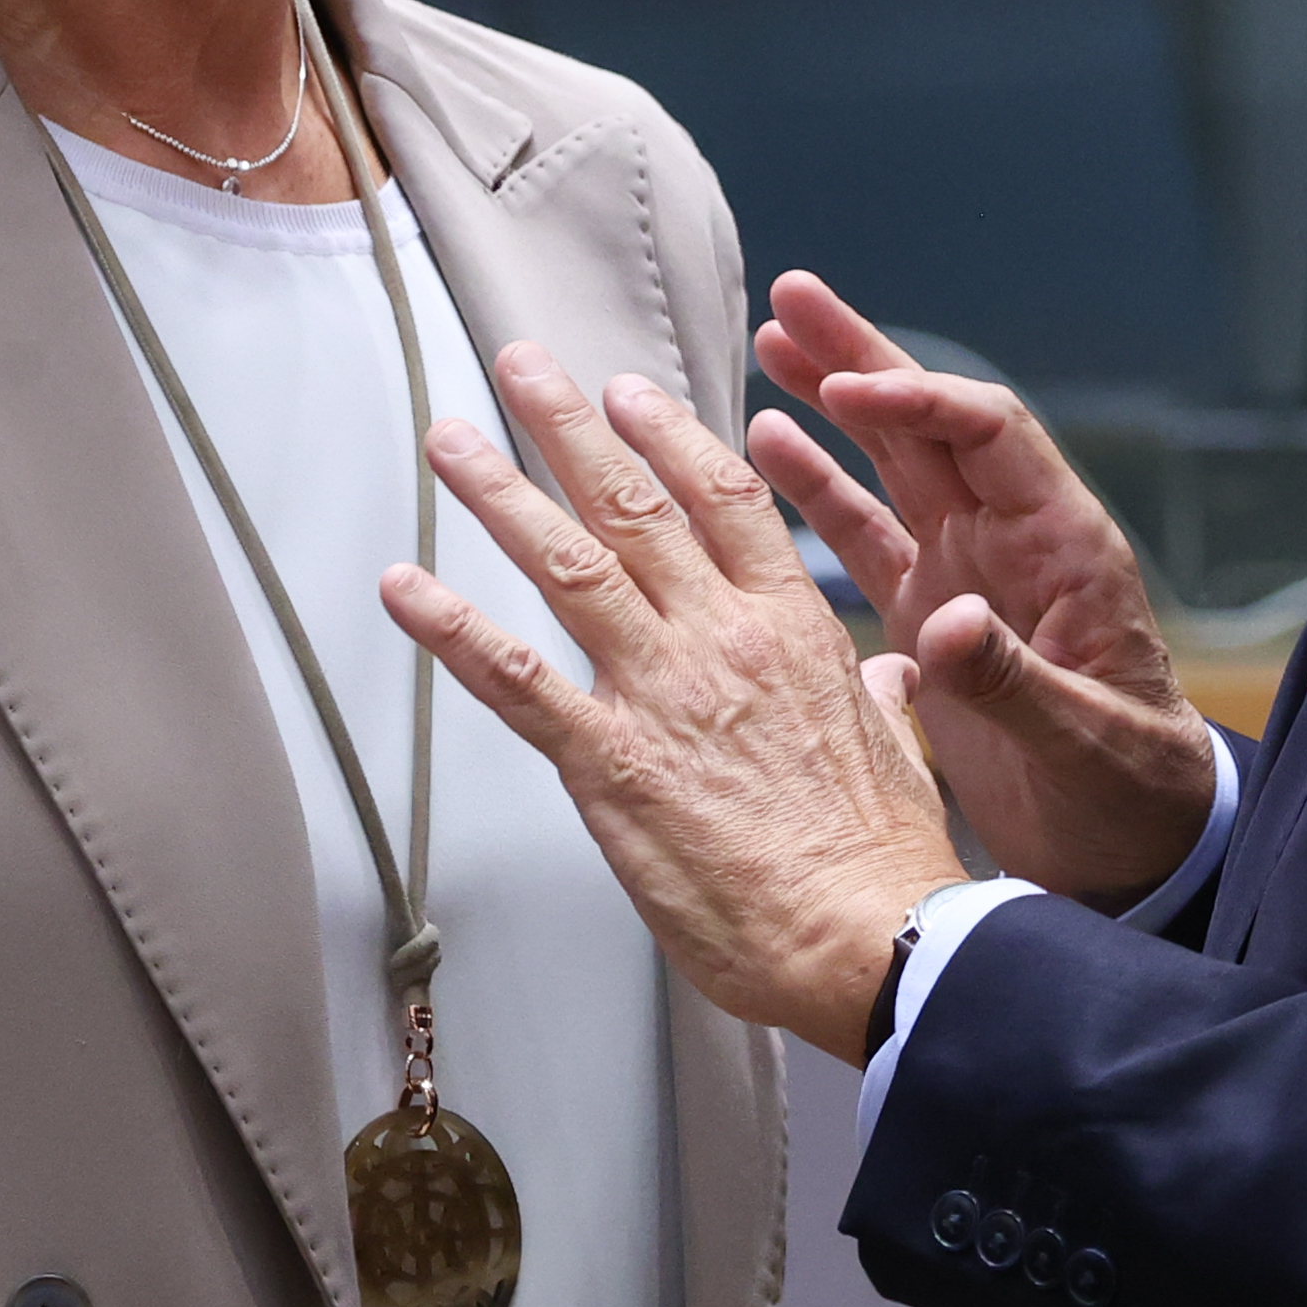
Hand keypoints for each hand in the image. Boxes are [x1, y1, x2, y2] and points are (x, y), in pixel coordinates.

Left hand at [379, 345, 971, 1063]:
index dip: (670, 437)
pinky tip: (404, 590)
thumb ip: (882, 699)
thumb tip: (892, 676)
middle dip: (568, 429)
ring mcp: (662, 695)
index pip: (724, 501)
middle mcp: (721, 640)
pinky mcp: (611, 764)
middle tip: (520, 368)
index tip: (629, 393)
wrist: (871, 938)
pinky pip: (515, 682)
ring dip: (500, 495)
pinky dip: (452, 630)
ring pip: (570, 566)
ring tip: (450, 441)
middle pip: (634, 506)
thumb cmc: (885, 861)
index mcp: (792, 630)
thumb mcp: (902, 754)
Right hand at [750, 272, 1217, 906]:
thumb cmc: (1133, 792)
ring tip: (771, 342)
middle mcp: (1014, 542)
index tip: (847, 383)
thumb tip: (948, 624)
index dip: (920, 399)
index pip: (989, 436)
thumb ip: (1014, 682)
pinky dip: (819, 490)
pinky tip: (768, 445)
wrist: (1141, 848)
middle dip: (866, 357)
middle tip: (796, 296)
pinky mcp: (932, 617)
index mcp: (1064, 550)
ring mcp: (968, 573)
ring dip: (836, 403)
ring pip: (895, 464)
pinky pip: (869, 535)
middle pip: (934, 422)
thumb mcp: (1083, 743)